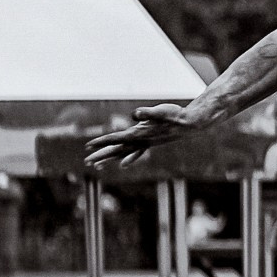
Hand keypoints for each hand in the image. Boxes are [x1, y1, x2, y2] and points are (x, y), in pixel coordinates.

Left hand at [84, 103, 198, 170]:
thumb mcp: (161, 111)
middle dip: (101, 155)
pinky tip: (122, 164)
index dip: (102, 142)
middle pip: (116, 149)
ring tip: (96, 165)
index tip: (88, 146)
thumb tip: (136, 114)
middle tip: (86, 161)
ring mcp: (145, 143)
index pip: (116, 138)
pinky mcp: (149, 142)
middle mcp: (140, 141)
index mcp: (139, 134)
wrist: (190, 124)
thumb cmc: (175, 116)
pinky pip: (135, 152)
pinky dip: (127, 158)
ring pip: (123, 153)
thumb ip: (147, 113)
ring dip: (110, 158)